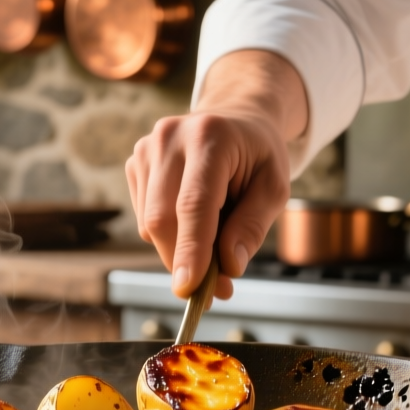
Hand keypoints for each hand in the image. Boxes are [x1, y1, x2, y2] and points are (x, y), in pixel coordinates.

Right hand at [127, 50, 307, 297]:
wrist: (235, 119)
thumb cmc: (257, 155)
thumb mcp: (274, 188)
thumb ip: (253, 226)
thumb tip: (229, 267)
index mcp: (210, 137)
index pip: (194, 204)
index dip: (190, 249)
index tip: (188, 289)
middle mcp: (169, 138)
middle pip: (163, 219)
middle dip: (185, 261)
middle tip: (215, 290)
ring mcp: (146, 149)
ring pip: (150, 225)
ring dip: (179, 251)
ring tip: (215, 241)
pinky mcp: (135, 164)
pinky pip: (146, 219)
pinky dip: (170, 234)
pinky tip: (194, 220)